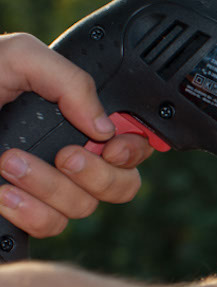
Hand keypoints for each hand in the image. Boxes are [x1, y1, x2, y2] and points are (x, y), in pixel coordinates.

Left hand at [0, 33, 153, 237]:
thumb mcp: (15, 58)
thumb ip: (69, 80)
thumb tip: (103, 124)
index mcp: (75, 120)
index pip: (132, 146)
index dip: (133, 150)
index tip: (109, 144)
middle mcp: (68, 159)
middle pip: (121, 186)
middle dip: (96, 174)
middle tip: (63, 154)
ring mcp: (45, 189)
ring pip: (82, 208)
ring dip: (48, 187)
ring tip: (7, 163)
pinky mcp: (20, 214)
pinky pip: (50, 228)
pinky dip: (29, 212)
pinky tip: (1, 193)